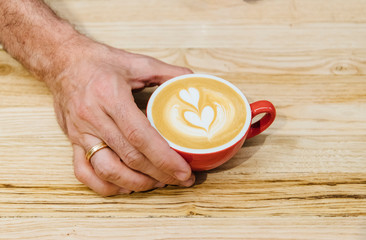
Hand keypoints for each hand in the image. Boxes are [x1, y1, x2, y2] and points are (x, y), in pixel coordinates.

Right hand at [48, 38, 194, 195]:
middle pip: (129, 157)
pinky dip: (105, 185)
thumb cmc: (99, 62)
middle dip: (159, 174)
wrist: (61, 61)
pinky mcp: (72, 140)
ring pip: (107, 170)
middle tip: (180, 180)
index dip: (164, 158)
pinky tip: (125, 186)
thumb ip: (167, 72)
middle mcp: (93, 118)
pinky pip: (83, 171)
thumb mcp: (136, 62)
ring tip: (158, 183)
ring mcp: (81, 133)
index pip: (140, 136)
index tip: (183, 171)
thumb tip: (192, 83)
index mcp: (111, 97)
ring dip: (135, 183)